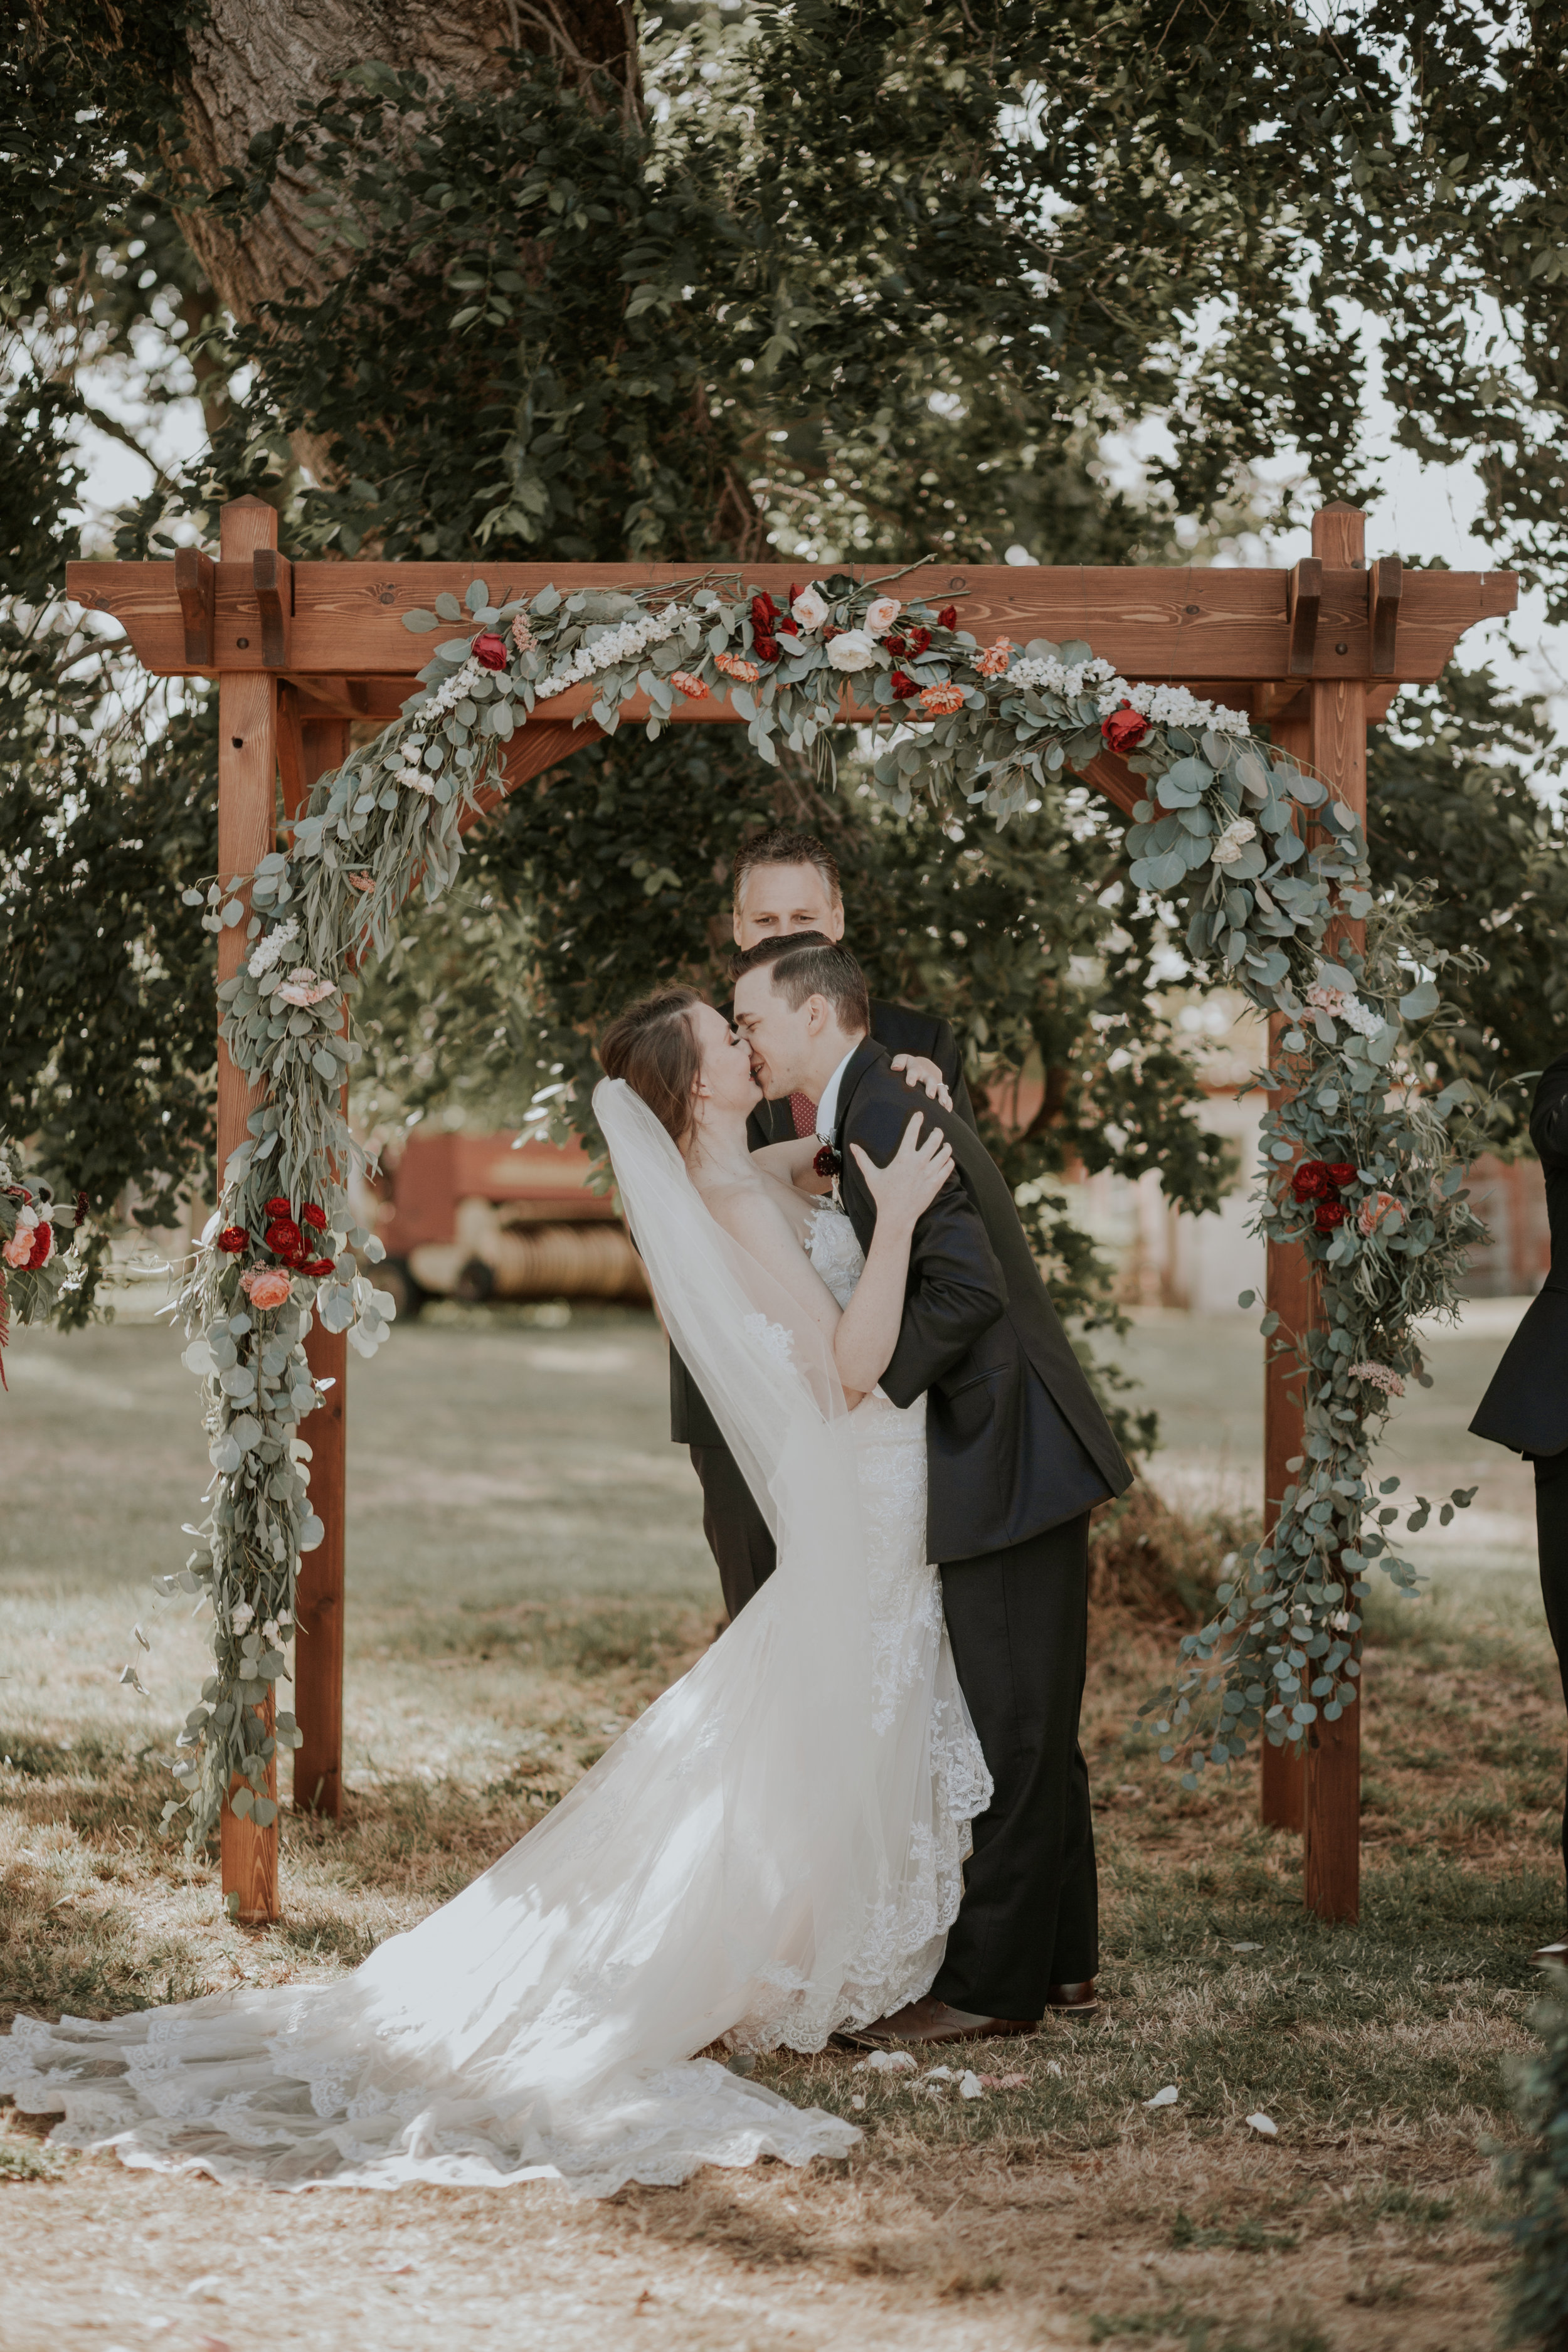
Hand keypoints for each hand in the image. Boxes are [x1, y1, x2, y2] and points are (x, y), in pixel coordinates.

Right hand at [850, 1112, 954, 1232]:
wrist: (897, 1216)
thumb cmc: (883, 1195)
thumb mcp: (871, 1176)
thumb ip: (863, 1159)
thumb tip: (852, 1146)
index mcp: (903, 1158)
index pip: (912, 1132)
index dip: (917, 1120)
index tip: (920, 1113)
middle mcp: (918, 1163)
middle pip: (935, 1139)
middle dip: (937, 1132)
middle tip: (937, 1131)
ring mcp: (929, 1173)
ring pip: (945, 1152)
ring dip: (946, 1147)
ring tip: (945, 1145)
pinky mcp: (936, 1183)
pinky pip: (948, 1167)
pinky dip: (949, 1161)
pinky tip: (946, 1160)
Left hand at [890, 1052, 952, 1111]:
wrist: (924, 1065)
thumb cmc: (909, 1066)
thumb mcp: (904, 1060)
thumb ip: (899, 1062)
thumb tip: (895, 1068)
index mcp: (917, 1068)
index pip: (914, 1071)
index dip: (912, 1076)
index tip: (910, 1083)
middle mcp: (928, 1075)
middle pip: (931, 1080)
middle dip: (931, 1087)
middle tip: (930, 1095)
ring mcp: (936, 1082)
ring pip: (941, 1088)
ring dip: (942, 1096)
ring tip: (942, 1104)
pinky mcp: (941, 1089)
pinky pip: (946, 1095)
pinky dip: (948, 1102)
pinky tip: (948, 1110)